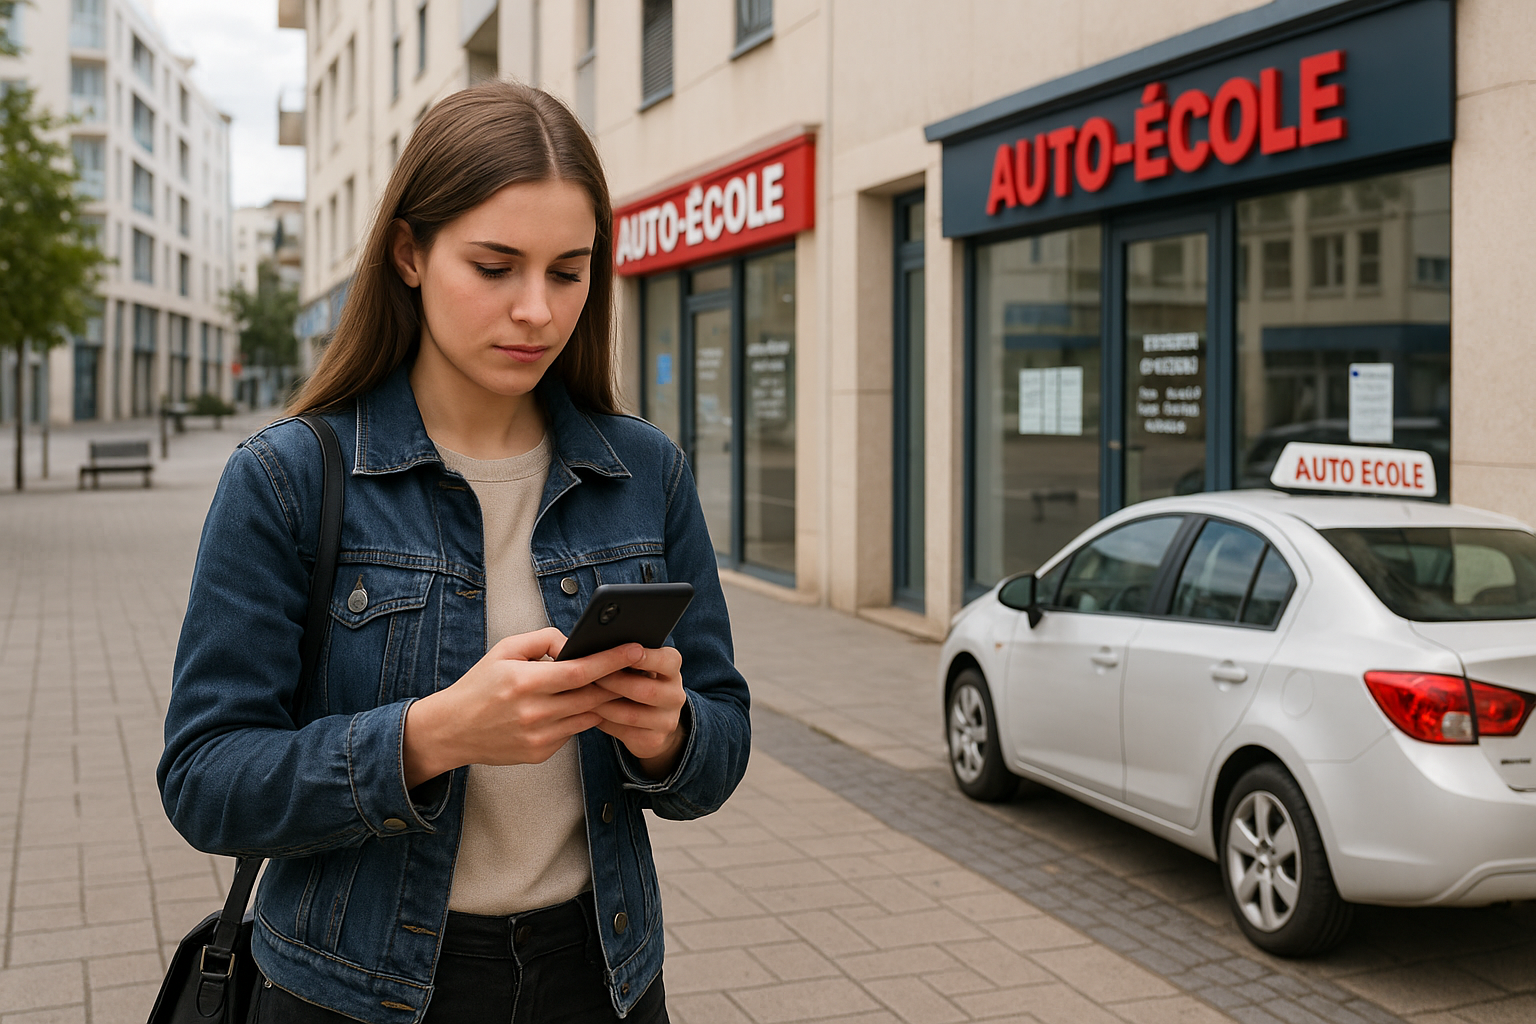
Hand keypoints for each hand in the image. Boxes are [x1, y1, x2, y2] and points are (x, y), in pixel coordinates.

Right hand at [401, 627, 641, 787]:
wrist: (452, 730)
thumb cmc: (479, 685)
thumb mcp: (504, 650)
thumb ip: (543, 640)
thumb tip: (575, 643)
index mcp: (525, 682)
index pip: (581, 671)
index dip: (611, 660)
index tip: (634, 649)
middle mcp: (534, 713)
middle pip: (592, 696)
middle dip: (615, 681)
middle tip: (633, 666)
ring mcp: (538, 737)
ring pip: (588, 716)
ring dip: (600, 701)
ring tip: (606, 684)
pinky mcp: (540, 753)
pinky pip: (573, 732)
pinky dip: (578, 717)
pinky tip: (572, 706)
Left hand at [591, 646, 687, 778]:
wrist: (654, 722)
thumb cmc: (636, 681)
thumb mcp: (638, 667)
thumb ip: (624, 656)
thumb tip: (593, 648)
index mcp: (673, 670)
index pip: (667, 661)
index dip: (646, 657)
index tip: (622, 651)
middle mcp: (675, 695)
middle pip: (647, 690)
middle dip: (615, 683)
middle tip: (591, 676)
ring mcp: (667, 721)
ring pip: (632, 715)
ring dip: (604, 705)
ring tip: (582, 696)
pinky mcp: (654, 740)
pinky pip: (624, 732)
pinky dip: (604, 722)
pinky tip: (589, 714)